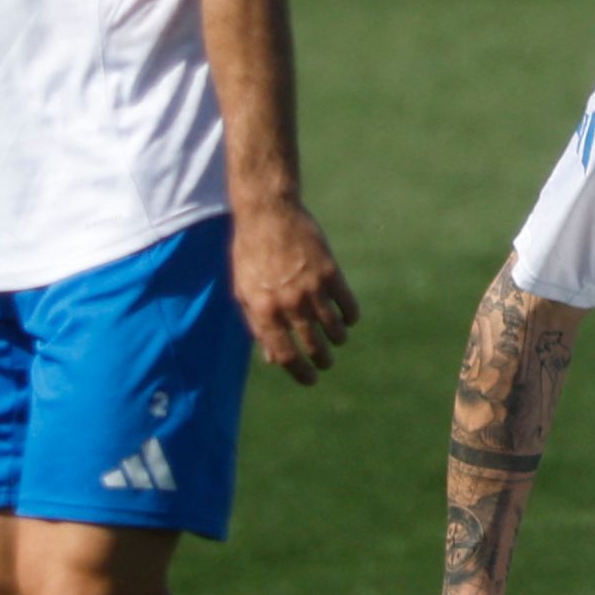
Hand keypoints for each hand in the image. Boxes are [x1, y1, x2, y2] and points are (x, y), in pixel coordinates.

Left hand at [236, 202, 360, 380]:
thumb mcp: (244, 292)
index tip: (310, 380)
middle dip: (322, 361)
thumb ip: (257, 325)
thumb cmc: (250, 253)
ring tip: (336, 340)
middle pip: (313, 347)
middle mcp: (288, 304)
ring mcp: (311, 288)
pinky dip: (350, 317)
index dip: (300, 373)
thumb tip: (271, 357)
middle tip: (326, 363)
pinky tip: (347, 318)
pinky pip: (348, 306)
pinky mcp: (330, 272)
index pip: (286, 355)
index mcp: (263, 311)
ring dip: (337, 340)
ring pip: (334, 329)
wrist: (268, 214)